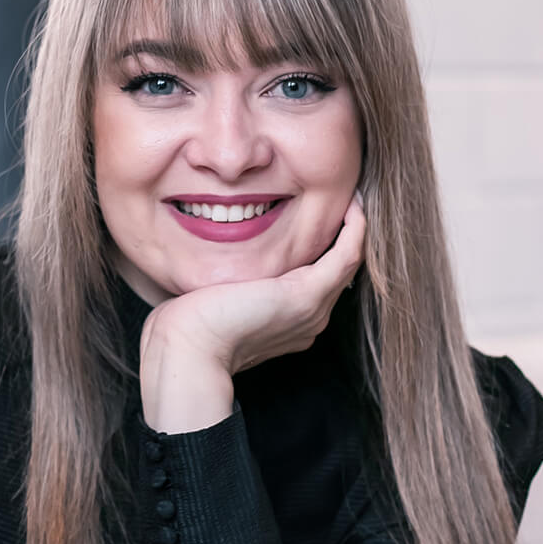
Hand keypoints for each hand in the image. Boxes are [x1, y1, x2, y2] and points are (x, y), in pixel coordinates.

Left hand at [140, 194, 364, 432]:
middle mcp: (307, 320)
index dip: (323, 248)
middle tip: (346, 198)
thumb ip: (228, 284)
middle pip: (337, 273)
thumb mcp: (215, 298)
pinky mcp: (306, 295)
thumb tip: (219, 268)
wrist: (187, 346)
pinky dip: (355, 230)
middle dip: (343, 234)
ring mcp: (311, 311)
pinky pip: (347, 256)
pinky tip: (353, 205)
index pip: (316, 282)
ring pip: (348, 263)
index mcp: (288, 324)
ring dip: (355, 228)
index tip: (319, 215)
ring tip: (354, 197)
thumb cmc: (188, 326)